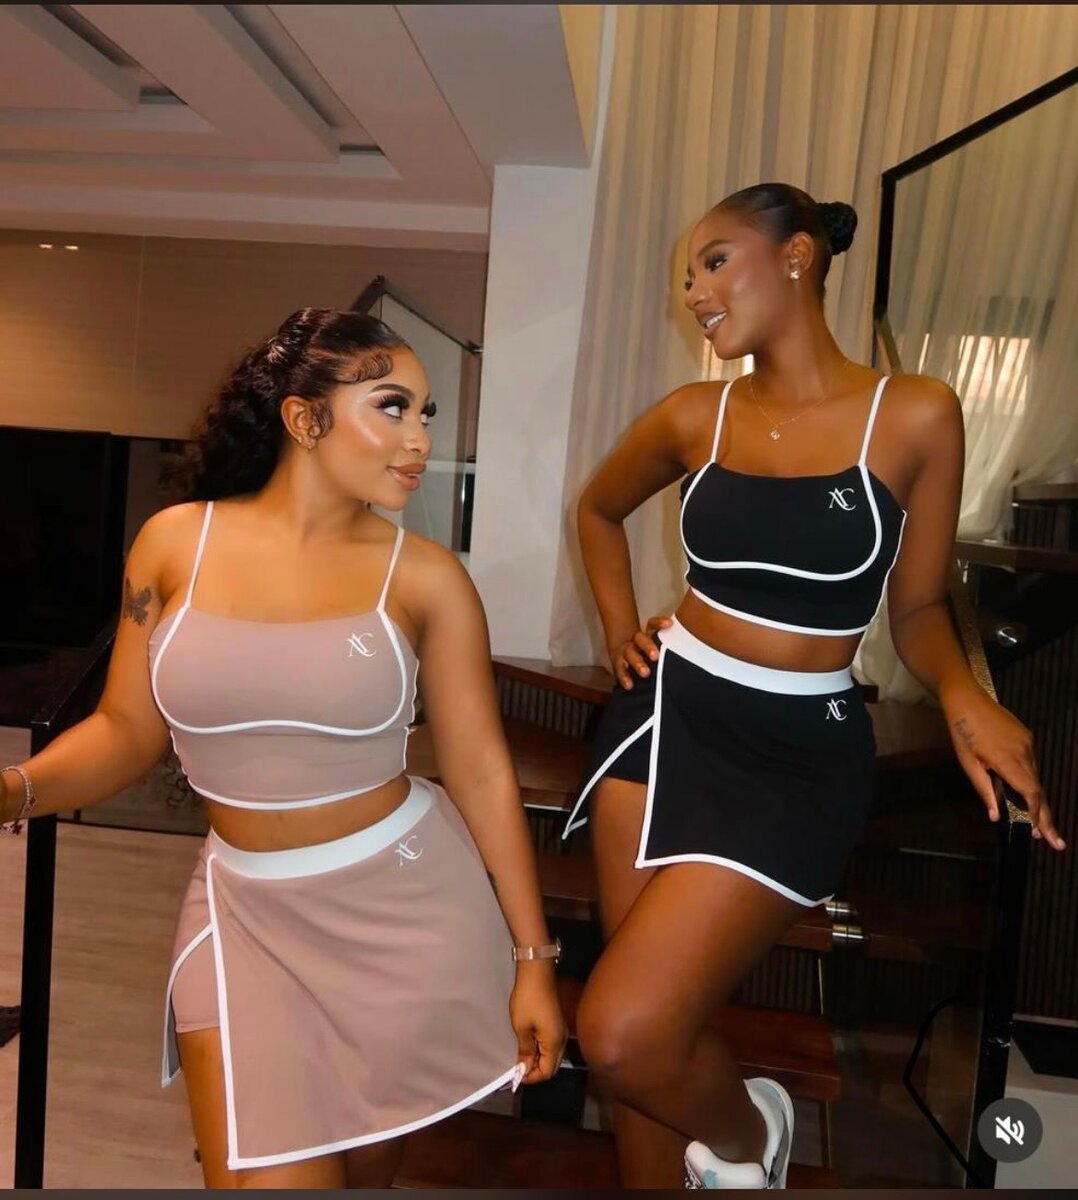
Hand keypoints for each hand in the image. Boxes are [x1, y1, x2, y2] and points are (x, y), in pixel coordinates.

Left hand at [508, 963, 566, 1085]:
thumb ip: (524, 1051)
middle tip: (516, 1070)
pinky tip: (528, 1047)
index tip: (514, 1076)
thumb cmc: (528, 999)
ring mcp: (561, 1031)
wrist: (537, 973)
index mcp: (554, 1043)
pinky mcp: (557, 1023)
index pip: (546, 1072)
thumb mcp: (522, 1027)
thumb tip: (523, 1070)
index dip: (531, 1078)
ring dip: (538, 1062)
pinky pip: (551, 1045)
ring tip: (520, 1060)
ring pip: (552, 1056)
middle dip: (535, 1072)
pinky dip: (541, 1051)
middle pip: (551, 1066)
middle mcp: (561, 1040)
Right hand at [608, 615, 672, 689]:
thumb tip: (689, 649)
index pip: (652, 625)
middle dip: (648, 646)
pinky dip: (624, 677)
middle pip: (640, 639)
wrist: (623, 656)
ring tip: (645, 673)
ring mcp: (625, 652)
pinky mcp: (618, 665)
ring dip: (637, 663)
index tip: (669, 624)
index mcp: (647, 635)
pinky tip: (630, 685)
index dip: (659, 623)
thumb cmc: (647, 654)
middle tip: (656, 656)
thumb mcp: (657, 647)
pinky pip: (620, 670)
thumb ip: (669, 646)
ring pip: (629, 654)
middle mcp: (635, 641)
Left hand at [942, 682, 1064, 849]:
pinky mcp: (1026, 737)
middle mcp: (1023, 751)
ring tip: (1039, 823)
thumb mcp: (968, 763)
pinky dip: (1030, 780)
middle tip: (1056, 842)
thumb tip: (995, 815)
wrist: (966, 698)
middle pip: (1038, 789)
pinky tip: (1025, 792)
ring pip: (1035, 776)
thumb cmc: (962, 731)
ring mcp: (1027, 743)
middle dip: (1046, 817)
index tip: (1042, 833)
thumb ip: (984, 789)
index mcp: (1007, 759)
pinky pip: (1031, 763)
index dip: (1037, 814)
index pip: (1030, 792)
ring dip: (1037, 799)